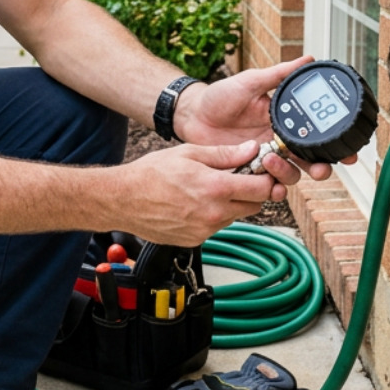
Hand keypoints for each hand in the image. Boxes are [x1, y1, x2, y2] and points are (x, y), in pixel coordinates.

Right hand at [113, 141, 295, 245]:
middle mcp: (214, 214)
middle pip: (254, 206)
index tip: (261, 171)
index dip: (265, 178)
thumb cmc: (150, 174)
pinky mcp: (195, 240)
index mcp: (215, 188)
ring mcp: (205, 230)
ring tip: (207, 189)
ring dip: (231, 204)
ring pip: (235, 217)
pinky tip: (194, 203)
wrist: (123, 199)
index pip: (261, 189)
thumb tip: (250, 150)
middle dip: (251, 192)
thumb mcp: (189, 153)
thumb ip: (224, 154)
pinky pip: (216, 226)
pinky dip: (213, 216)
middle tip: (236, 179)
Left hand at [175, 57, 353, 183]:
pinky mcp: (248, 171)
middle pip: (311, 161)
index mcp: (285, 121)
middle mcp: (280, 142)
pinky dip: (270, 188)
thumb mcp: (250, 81)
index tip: (348, 152)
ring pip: (291, 175)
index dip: (335, 146)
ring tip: (270, 159)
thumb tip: (308, 58)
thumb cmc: (220, 96)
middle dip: (321, 168)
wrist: (192, 114)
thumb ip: (278, 74)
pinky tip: (266, 184)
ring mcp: (265, 158)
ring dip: (288, 172)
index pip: (317, 136)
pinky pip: (266, 186)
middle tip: (319, 167)